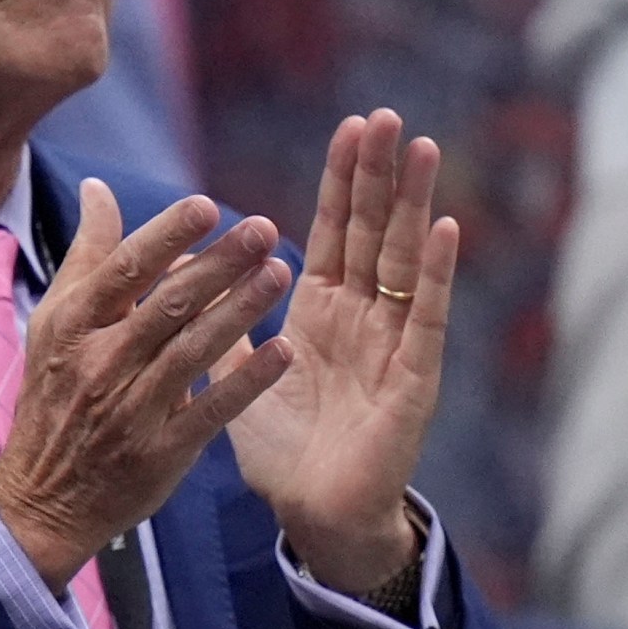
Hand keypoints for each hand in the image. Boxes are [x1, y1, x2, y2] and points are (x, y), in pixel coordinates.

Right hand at [0, 181, 296, 591]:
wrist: (43, 496)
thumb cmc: (54, 397)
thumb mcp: (55, 323)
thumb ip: (87, 256)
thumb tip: (100, 189)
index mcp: (73, 326)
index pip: (122, 271)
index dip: (165, 237)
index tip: (206, 206)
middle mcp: (100, 363)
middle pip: (166, 305)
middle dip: (218, 265)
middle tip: (264, 229)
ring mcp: (131, 408)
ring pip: (192, 351)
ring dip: (240, 311)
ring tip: (280, 273)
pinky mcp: (160, 451)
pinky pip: (211, 410)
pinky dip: (247, 380)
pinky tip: (284, 352)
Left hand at [210, 111, 452, 589]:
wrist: (311, 513)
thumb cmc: (278, 447)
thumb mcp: (234, 369)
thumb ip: (215, 316)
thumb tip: (180, 265)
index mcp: (319, 311)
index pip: (333, 231)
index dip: (342, 181)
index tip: (349, 126)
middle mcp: (362, 318)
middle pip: (373, 232)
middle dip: (380, 175)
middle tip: (388, 115)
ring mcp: (392, 344)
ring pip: (406, 261)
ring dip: (414, 204)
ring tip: (423, 148)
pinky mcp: (412, 379)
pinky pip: (429, 318)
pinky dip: (440, 274)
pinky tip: (447, 229)